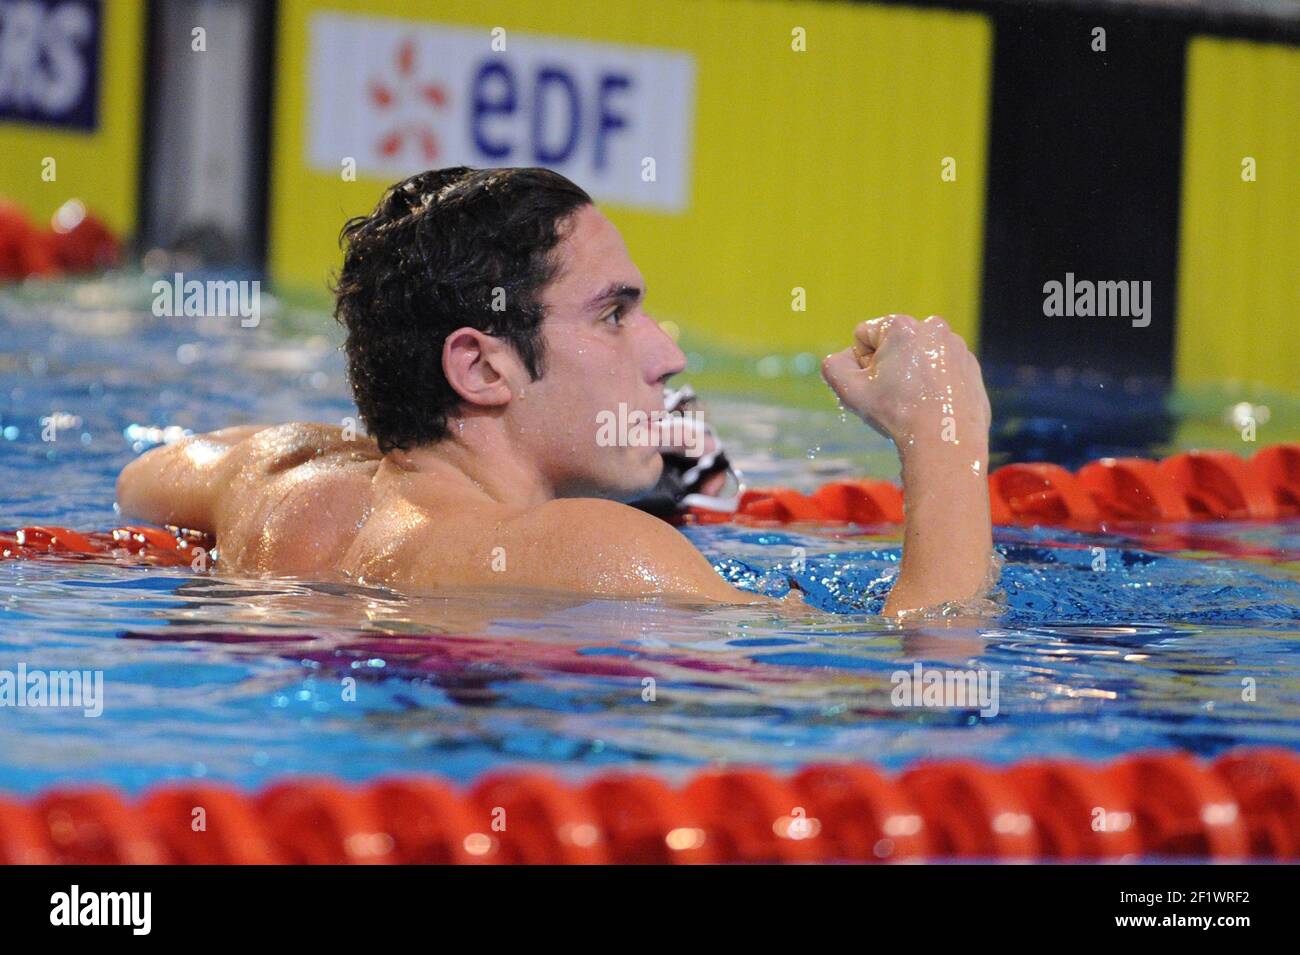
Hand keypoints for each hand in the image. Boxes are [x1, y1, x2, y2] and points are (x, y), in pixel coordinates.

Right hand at [820, 314, 990, 451]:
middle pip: (893, 344)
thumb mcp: (850, 391)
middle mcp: (932, 327)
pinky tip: (933, 404)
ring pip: (918, 356)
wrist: (946, 440)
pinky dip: (934, 383)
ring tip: (916, 401)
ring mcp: (955, 346)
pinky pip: (940, 368)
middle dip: (888, 365)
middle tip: (895, 395)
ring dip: (911, 373)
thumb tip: (844, 358)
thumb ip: (833, 366)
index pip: (863, 336)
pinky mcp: (970, 365)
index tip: (876, 385)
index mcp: (901, 326)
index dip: (861, 364)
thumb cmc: (897, 413)